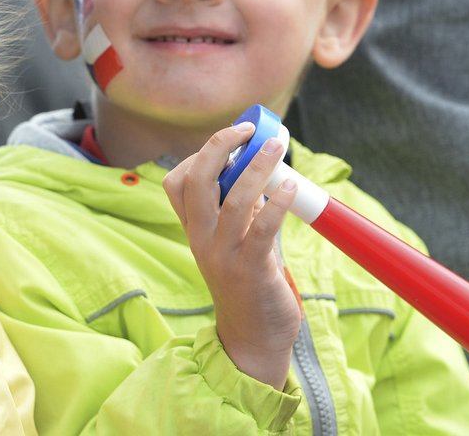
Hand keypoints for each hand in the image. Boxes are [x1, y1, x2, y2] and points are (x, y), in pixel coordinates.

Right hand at [163, 122, 300, 388]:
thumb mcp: (235, 243)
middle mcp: (202, 239)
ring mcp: (223, 255)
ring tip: (276, 147)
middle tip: (246, 129)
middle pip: (196, 181)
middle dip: (219, 147)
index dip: (199, 154)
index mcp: (195, 231)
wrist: (253, 340)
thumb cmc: (249, 286)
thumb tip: (263, 170)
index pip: (177, 183)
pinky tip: (291, 186)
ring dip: (255, 167)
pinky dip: (276, 202)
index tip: (230, 140)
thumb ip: (242, 210)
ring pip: (232, 199)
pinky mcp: (250, 270)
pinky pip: (261, 228)